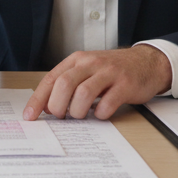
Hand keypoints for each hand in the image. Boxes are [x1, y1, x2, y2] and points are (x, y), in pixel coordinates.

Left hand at [23, 46, 172, 120]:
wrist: (147, 63)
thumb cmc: (112, 71)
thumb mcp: (87, 71)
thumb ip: (67, 84)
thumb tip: (46, 106)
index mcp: (77, 60)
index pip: (51, 80)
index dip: (38, 100)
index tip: (30, 116)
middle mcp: (91, 64)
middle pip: (64, 85)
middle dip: (57, 106)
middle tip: (61, 117)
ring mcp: (109, 73)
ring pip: (83, 94)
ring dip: (78, 111)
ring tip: (81, 115)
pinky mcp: (125, 85)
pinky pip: (108, 103)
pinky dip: (101, 114)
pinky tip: (102, 113)